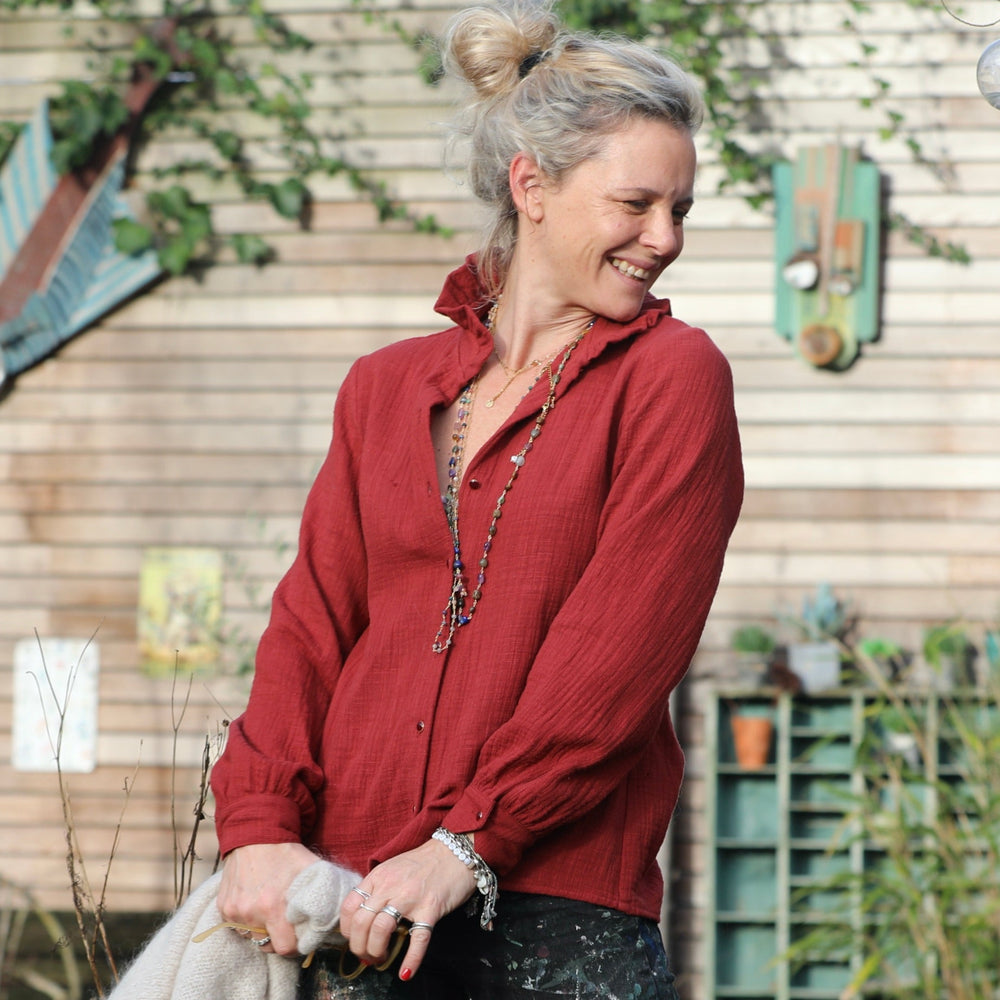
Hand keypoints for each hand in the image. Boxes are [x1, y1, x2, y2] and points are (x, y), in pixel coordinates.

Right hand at [217, 842, 318, 954]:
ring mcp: (235, 910)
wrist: (255, 836)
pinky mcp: (223, 907)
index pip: (285, 948)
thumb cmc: (286, 853)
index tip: (300, 937)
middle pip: (267, 945)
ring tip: (270, 912)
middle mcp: (251, 912)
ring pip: (251, 936)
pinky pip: (236, 926)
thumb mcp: (311, 869)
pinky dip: (246, 921)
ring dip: (261, 929)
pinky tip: (255, 904)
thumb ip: (325, 893)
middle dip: (278, 939)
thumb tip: (339, 911)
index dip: (295, 945)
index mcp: (273, 906)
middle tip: (285, 926)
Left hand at [339, 837, 477, 980]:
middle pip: (361, 922)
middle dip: (359, 946)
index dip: (347, 930)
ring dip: (376, 952)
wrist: (455, 853)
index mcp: (379, 876)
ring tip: (381, 959)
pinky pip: (418, 939)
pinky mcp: (431, 908)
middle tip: (367, 956)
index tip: (354, 940)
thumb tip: (365, 917)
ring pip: (380, 929)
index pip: (349, 906)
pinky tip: (406, 972)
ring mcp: (410, 898)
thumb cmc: (424, 863)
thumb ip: (378, 888)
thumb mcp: (393, 868)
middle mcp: (390, 886)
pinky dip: (411, 960)